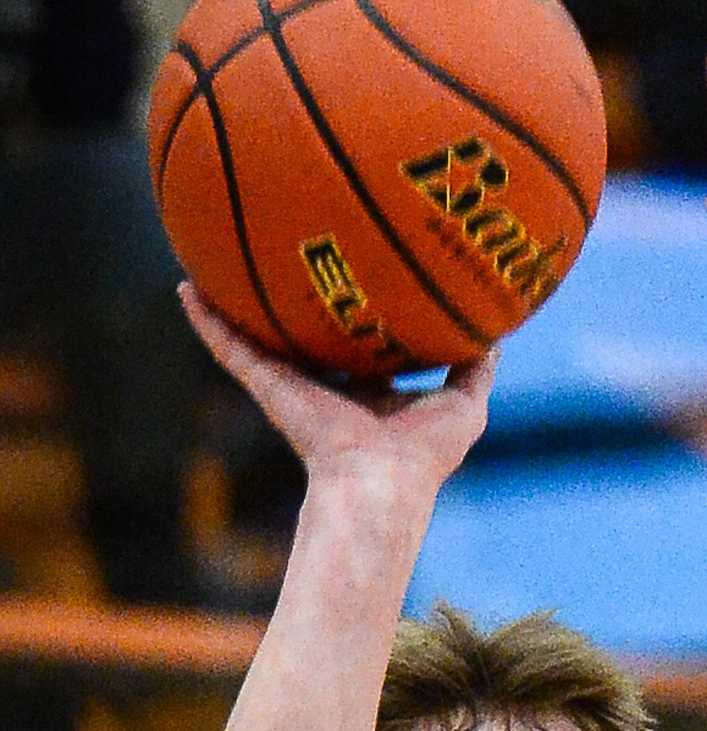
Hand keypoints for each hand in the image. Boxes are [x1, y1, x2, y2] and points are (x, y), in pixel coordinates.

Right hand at [179, 283, 496, 491]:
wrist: (382, 483)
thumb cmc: (424, 454)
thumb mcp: (465, 402)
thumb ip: (476, 366)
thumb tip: (496, 330)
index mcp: (370, 390)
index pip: (359, 341)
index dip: (356, 310)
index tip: (353, 271)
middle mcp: (328, 384)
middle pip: (305, 333)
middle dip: (293, 297)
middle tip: (283, 247)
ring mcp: (295, 384)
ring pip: (258, 334)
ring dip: (233, 301)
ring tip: (212, 255)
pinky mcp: (270, 387)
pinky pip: (231, 348)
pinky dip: (206, 321)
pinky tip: (186, 287)